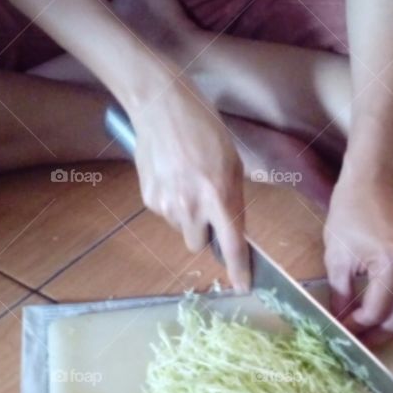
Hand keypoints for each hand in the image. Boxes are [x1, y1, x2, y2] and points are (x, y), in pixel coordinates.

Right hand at [131, 77, 250, 290]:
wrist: (160, 106)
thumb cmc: (204, 128)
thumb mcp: (232, 163)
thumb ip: (232, 199)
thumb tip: (231, 228)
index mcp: (219, 196)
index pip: (232, 245)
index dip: (238, 270)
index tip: (243, 286)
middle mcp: (191, 206)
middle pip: (199, 245)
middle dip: (205, 234)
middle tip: (207, 208)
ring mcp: (166, 205)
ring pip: (182, 229)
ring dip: (187, 216)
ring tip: (186, 182)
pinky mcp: (148, 199)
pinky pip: (165, 214)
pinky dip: (171, 203)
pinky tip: (171, 177)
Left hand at [324, 177, 392, 344]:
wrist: (373, 186)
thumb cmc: (350, 214)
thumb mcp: (337, 257)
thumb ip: (339, 295)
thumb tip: (339, 325)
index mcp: (392, 263)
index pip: (376, 312)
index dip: (355, 328)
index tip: (338, 332)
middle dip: (374, 337)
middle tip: (352, 343)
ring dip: (388, 332)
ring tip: (364, 335)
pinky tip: (376, 319)